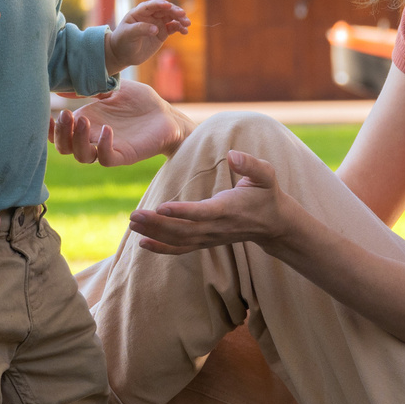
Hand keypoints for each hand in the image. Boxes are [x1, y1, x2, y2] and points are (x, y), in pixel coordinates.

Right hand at [51, 79, 190, 166]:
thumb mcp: (111, 89)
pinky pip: (106, 159)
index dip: (49, 128)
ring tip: (83, 120)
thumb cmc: (140, 101)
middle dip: (60, 134)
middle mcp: (93, 138)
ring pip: (82, 156)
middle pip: (65, 147)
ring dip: (78, 140)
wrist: (167, 114)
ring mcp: (108, 147)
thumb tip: (60, 87)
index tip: (48, 113)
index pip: (59, 133)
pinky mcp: (125, 155)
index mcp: (87, 123)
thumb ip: (88, 88)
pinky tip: (107, 129)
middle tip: (65, 115)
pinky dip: (103, 146)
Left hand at [104, 0, 190, 69]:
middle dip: (174, 11)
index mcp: (139, 12)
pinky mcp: (162, 32)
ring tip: (187, 24)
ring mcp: (157, 23)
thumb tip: (156, 29)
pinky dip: (180, 28)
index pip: (151, 5)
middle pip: (164, 10)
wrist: (123, 54)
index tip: (168, 6)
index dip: (160, 4)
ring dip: (180, 19)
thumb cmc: (122, 42)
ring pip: (171, 17)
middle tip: (183, 15)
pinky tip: (185, 31)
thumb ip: (141, 29)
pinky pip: (173, 27)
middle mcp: (150, 15)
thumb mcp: (128, 35)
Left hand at [126, 149, 295, 255]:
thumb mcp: (266, 174)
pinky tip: (142, 243)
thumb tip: (232, 154)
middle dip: (156, 224)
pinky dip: (161, 248)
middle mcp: (217, 227)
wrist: (273, 223)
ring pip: (179, 240)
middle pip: (183, 230)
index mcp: (229, 209)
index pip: (202, 213)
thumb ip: (250, 164)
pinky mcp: (205, 241)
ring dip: (154, 233)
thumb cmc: (266, 194)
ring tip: (132, 223)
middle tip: (133, 215)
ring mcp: (210, 237)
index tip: (160, 207)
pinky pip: (181, 249)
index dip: (181, 212)